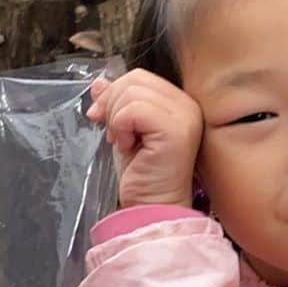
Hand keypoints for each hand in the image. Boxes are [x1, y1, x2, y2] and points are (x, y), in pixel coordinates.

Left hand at [86, 70, 202, 208]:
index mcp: (178, 103)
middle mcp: (188, 106)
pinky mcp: (176, 130)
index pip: (139, 77)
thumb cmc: (142, 176)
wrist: (152, 209)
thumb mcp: (123, 133)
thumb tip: (99, 83)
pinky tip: (128, 147)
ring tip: (124, 143)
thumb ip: (116, 105)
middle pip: (135, 79)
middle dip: (112, 104)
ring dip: (116, 119)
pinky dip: (120, 127)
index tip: (102, 120)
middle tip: (112, 134)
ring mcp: (185, 116)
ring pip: (132, 93)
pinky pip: (133, 110)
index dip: (114, 94)